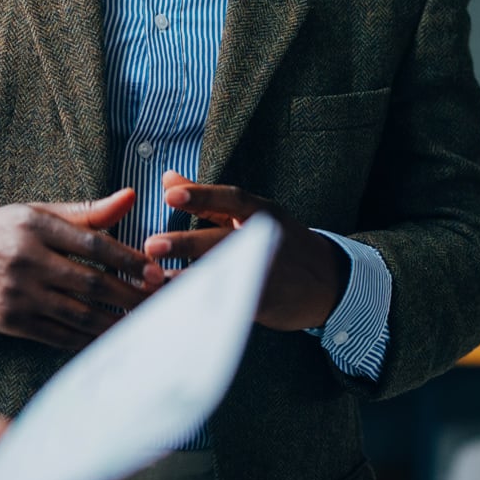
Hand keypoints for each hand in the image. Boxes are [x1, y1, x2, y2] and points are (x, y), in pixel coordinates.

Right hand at [0, 188, 163, 349]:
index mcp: (36, 226)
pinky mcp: (11, 321)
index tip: (153, 271)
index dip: (127, 259)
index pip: (93, 244)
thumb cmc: (2, 232)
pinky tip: (106, 337)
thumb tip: (131, 197)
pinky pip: (57, 334)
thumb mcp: (38, 212)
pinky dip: (85, 338)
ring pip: (77, 313)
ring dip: (113, 321)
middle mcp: (26, 259)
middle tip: (157, 301)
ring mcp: (18, 293)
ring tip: (140, 323)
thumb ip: (87, 212)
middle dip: (128, 294)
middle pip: (90, 282)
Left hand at [143, 171, 347, 330]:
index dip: (201, 196)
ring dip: (186, 277)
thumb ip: (206, 200)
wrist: (328, 282)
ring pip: (222, 275)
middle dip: (186, 242)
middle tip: (151, 244)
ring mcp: (265, 271)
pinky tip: (174, 302)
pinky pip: (227, 302)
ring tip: (154, 277)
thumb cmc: (281, 241)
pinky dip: (200, 301)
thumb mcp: (251, 213)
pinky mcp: (263, 302)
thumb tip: (168, 177)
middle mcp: (264, 238)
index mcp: (261, 212)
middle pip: (222, 239)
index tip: (169, 195)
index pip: (231, 199)